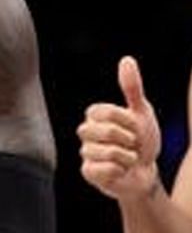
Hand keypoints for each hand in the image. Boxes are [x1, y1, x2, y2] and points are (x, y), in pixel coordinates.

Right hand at [78, 56, 161, 201]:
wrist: (145, 172)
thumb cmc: (142, 142)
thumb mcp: (141, 112)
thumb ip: (132, 87)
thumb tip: (126, 59)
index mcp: (95, 116)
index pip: (105, 112)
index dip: (127, 121)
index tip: (135, 127)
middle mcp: (86, 133)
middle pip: (106, 131)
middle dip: (129, 140)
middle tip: (133, 145)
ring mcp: (85, 153)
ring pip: (108, 152)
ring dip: (128, 158)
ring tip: (128, 159)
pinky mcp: (88, 172)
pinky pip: (105, 169)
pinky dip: (120, 170)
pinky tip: (120, 171)